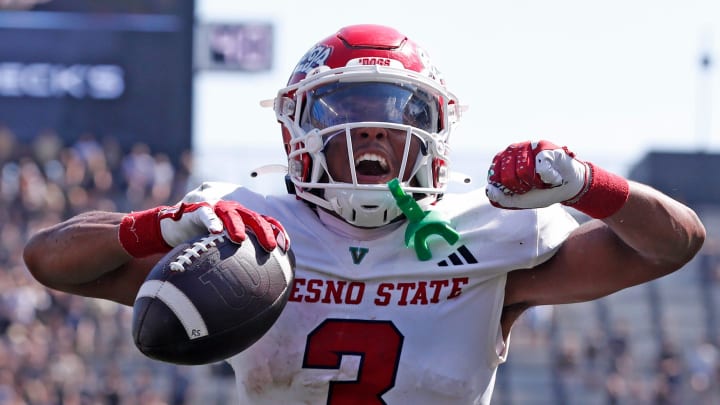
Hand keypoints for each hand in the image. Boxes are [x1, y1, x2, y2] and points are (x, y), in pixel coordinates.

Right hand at [119, 200, 289, 257]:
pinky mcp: (196, 209)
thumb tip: (253, 295)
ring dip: (236, 225)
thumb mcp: (220, 252)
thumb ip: (236, 264)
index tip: (286, 247)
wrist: (171, 229)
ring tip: (238, 239)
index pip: (266, 222)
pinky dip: (210, 221)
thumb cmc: (200, 243)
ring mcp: (215, 208)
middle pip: (254, 217)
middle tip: (270, 247)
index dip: (278, 232)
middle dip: (264, 231)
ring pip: (231, 213)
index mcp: (243, 220)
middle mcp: (233, 211)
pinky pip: (205, 214)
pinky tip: (214, 231)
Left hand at [485, 140, 587, 208]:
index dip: (507, 188)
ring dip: (535, 183)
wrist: (569, 186)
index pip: (494, 176)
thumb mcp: (520, 199)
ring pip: (522, 171)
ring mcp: (529, 146)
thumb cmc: (543, 191)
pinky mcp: (545, 146)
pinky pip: (541, 168)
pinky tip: (553, 176)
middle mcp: (514, 151)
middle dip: (521, 187)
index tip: (519, 190)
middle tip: (532, 185)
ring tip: (541, 180)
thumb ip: (503, 197)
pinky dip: (549, 178)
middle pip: (506, 176)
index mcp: (504, 161)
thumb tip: (489, 189)